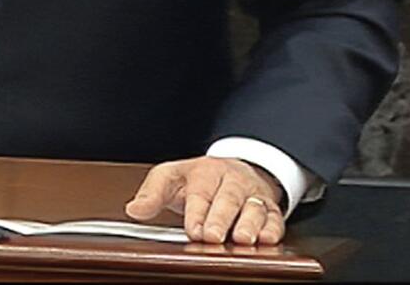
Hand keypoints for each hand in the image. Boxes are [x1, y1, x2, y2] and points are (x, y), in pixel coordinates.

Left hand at [125, 156, 285, 246]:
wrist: (234, 171)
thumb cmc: (200, 179)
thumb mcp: (172, 178)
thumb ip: (152, 193)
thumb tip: (134, 210)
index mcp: (206, 172)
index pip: (201, 191)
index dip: (197, 211)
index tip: (193, 228)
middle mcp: (232, 181)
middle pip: (229, 198)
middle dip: (221, 218)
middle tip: (212, 235)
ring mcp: (253, 195)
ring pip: (255, 207)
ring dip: (249, 223)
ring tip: (242, 238)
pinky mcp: (270, 209)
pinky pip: (275, 218)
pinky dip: (272, 228)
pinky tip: (266, 238)